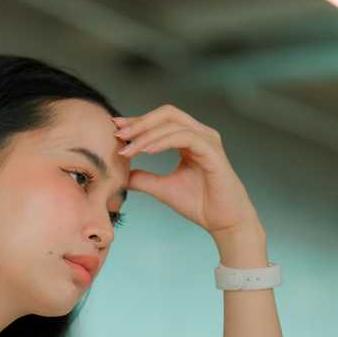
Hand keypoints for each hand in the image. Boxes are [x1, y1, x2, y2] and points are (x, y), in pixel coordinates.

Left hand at [113, 104, 261, 237]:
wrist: (223, 223)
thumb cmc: (200, 204)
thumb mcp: (163, 188)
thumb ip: (143, 177)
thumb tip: (120, 174)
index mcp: (190, 139)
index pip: (160, 121)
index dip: (137, 122)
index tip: (114, 128)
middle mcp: (200, 134)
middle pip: (167, 113)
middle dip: (140, 121)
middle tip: (119, 134)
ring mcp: (208, 140)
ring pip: (173, 124)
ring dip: (147, 134)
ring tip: (128, 147)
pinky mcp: (213, 151)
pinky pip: (185, 137)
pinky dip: (163, 141)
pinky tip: (147, 151)